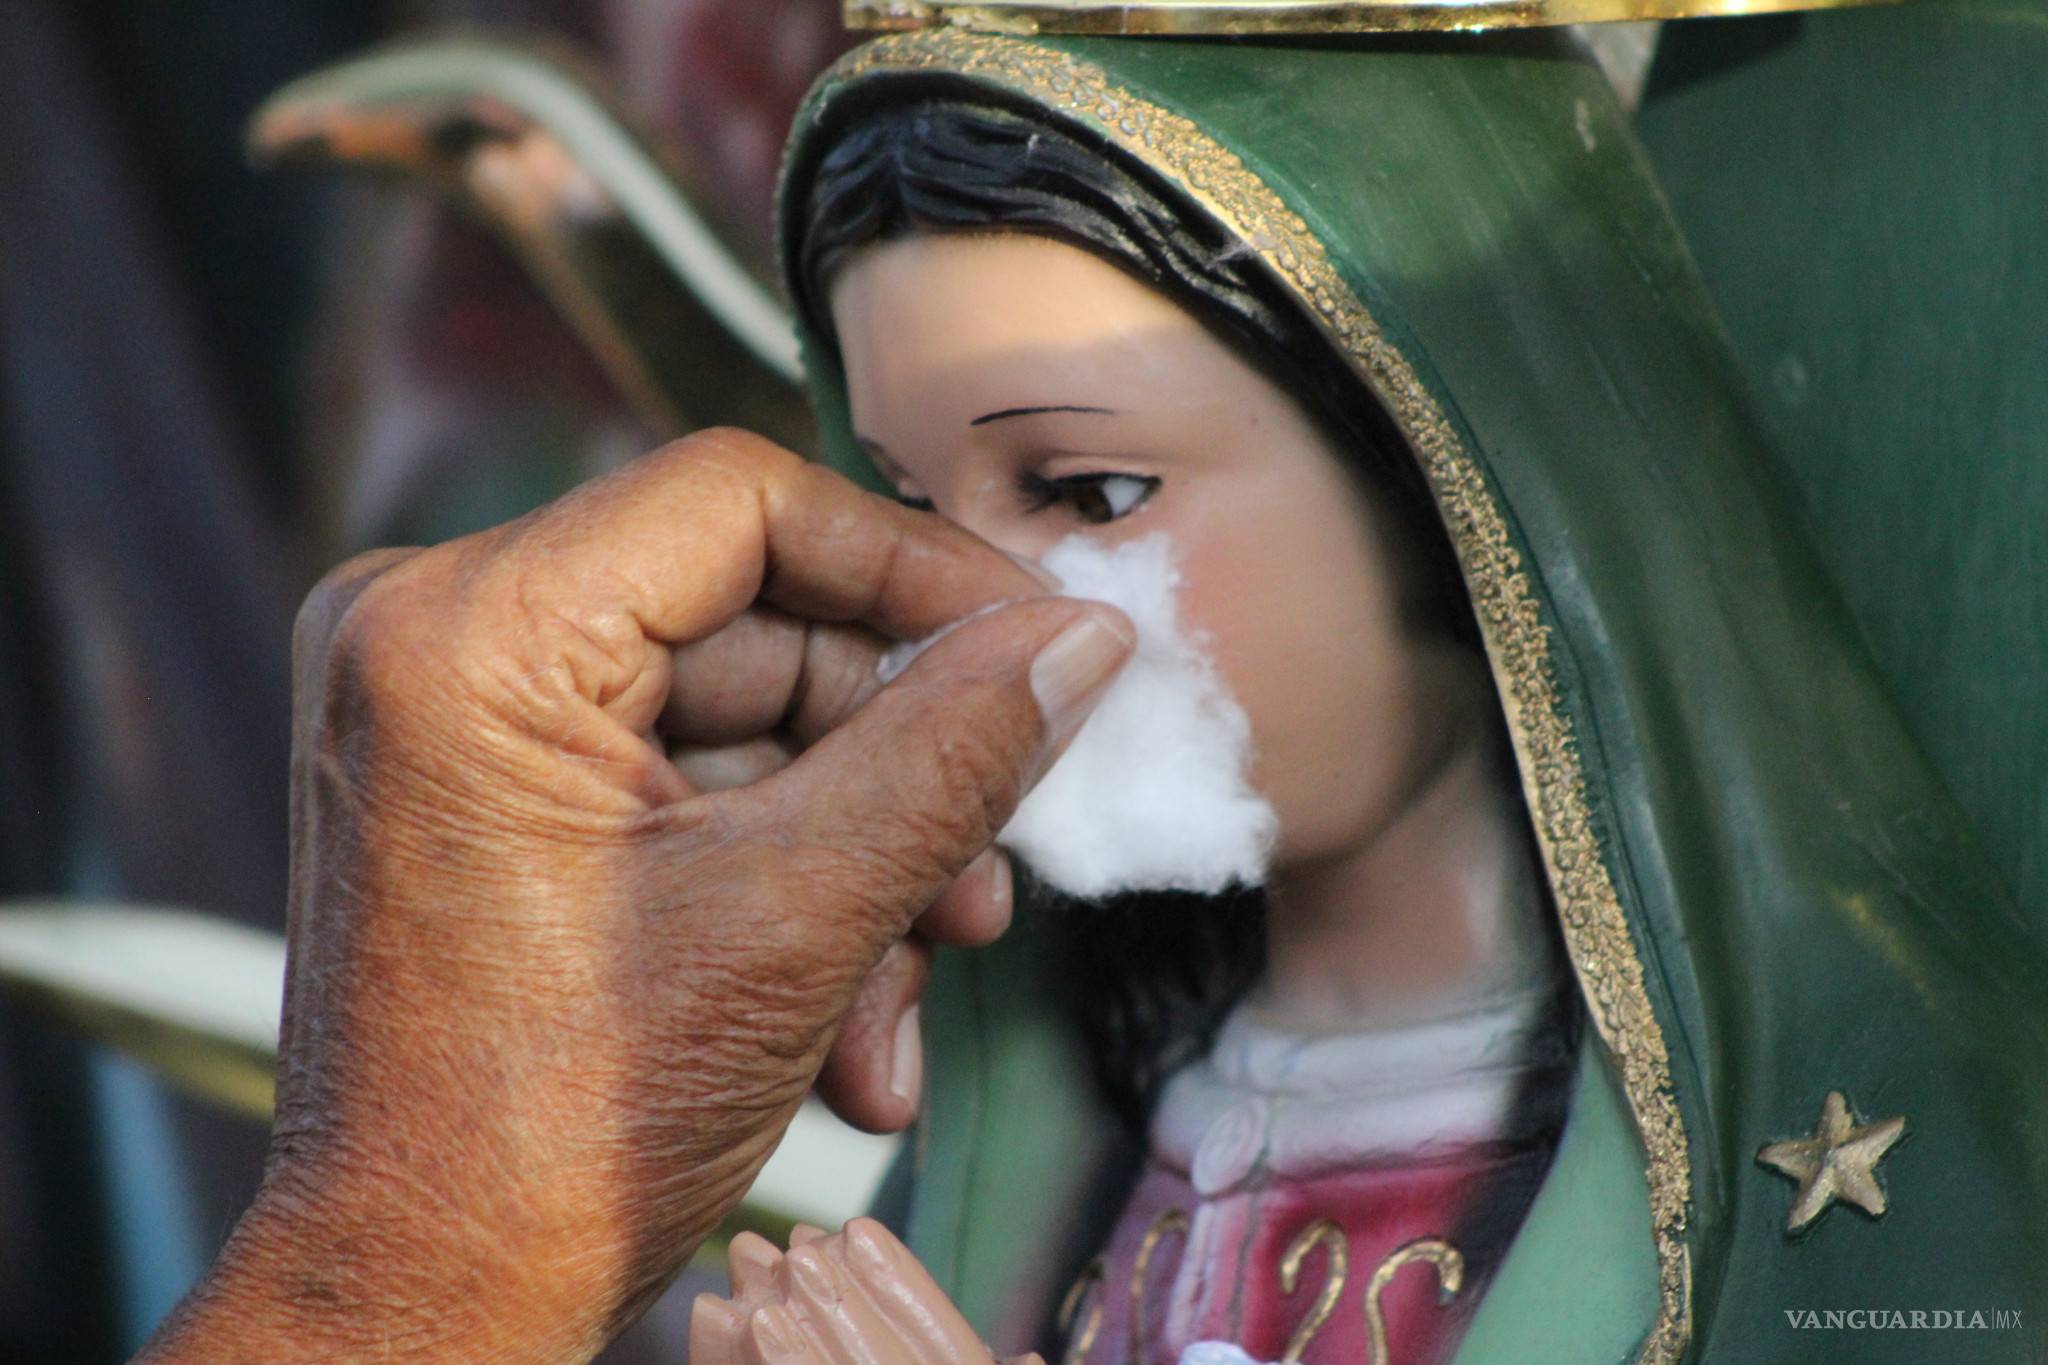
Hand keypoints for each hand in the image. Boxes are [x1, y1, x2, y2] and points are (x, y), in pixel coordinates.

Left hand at [138, 430, 1130, 1361]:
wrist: (423, 1299)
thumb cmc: (554, 1138)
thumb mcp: (798, 919)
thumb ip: (953, 753)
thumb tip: (1079, 639)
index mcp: (470, 633)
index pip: (742, 501)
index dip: (914, 568)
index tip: (1037, 643)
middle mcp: (434, 640)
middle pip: (753, 621)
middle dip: (894, 764)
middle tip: (990, 872)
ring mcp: (455, 718)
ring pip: (738, 718)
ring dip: (856, 853)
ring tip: (910, 992)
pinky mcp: (490, 791)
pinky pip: (684, 783)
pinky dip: (783, 883)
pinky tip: (850, 1024)